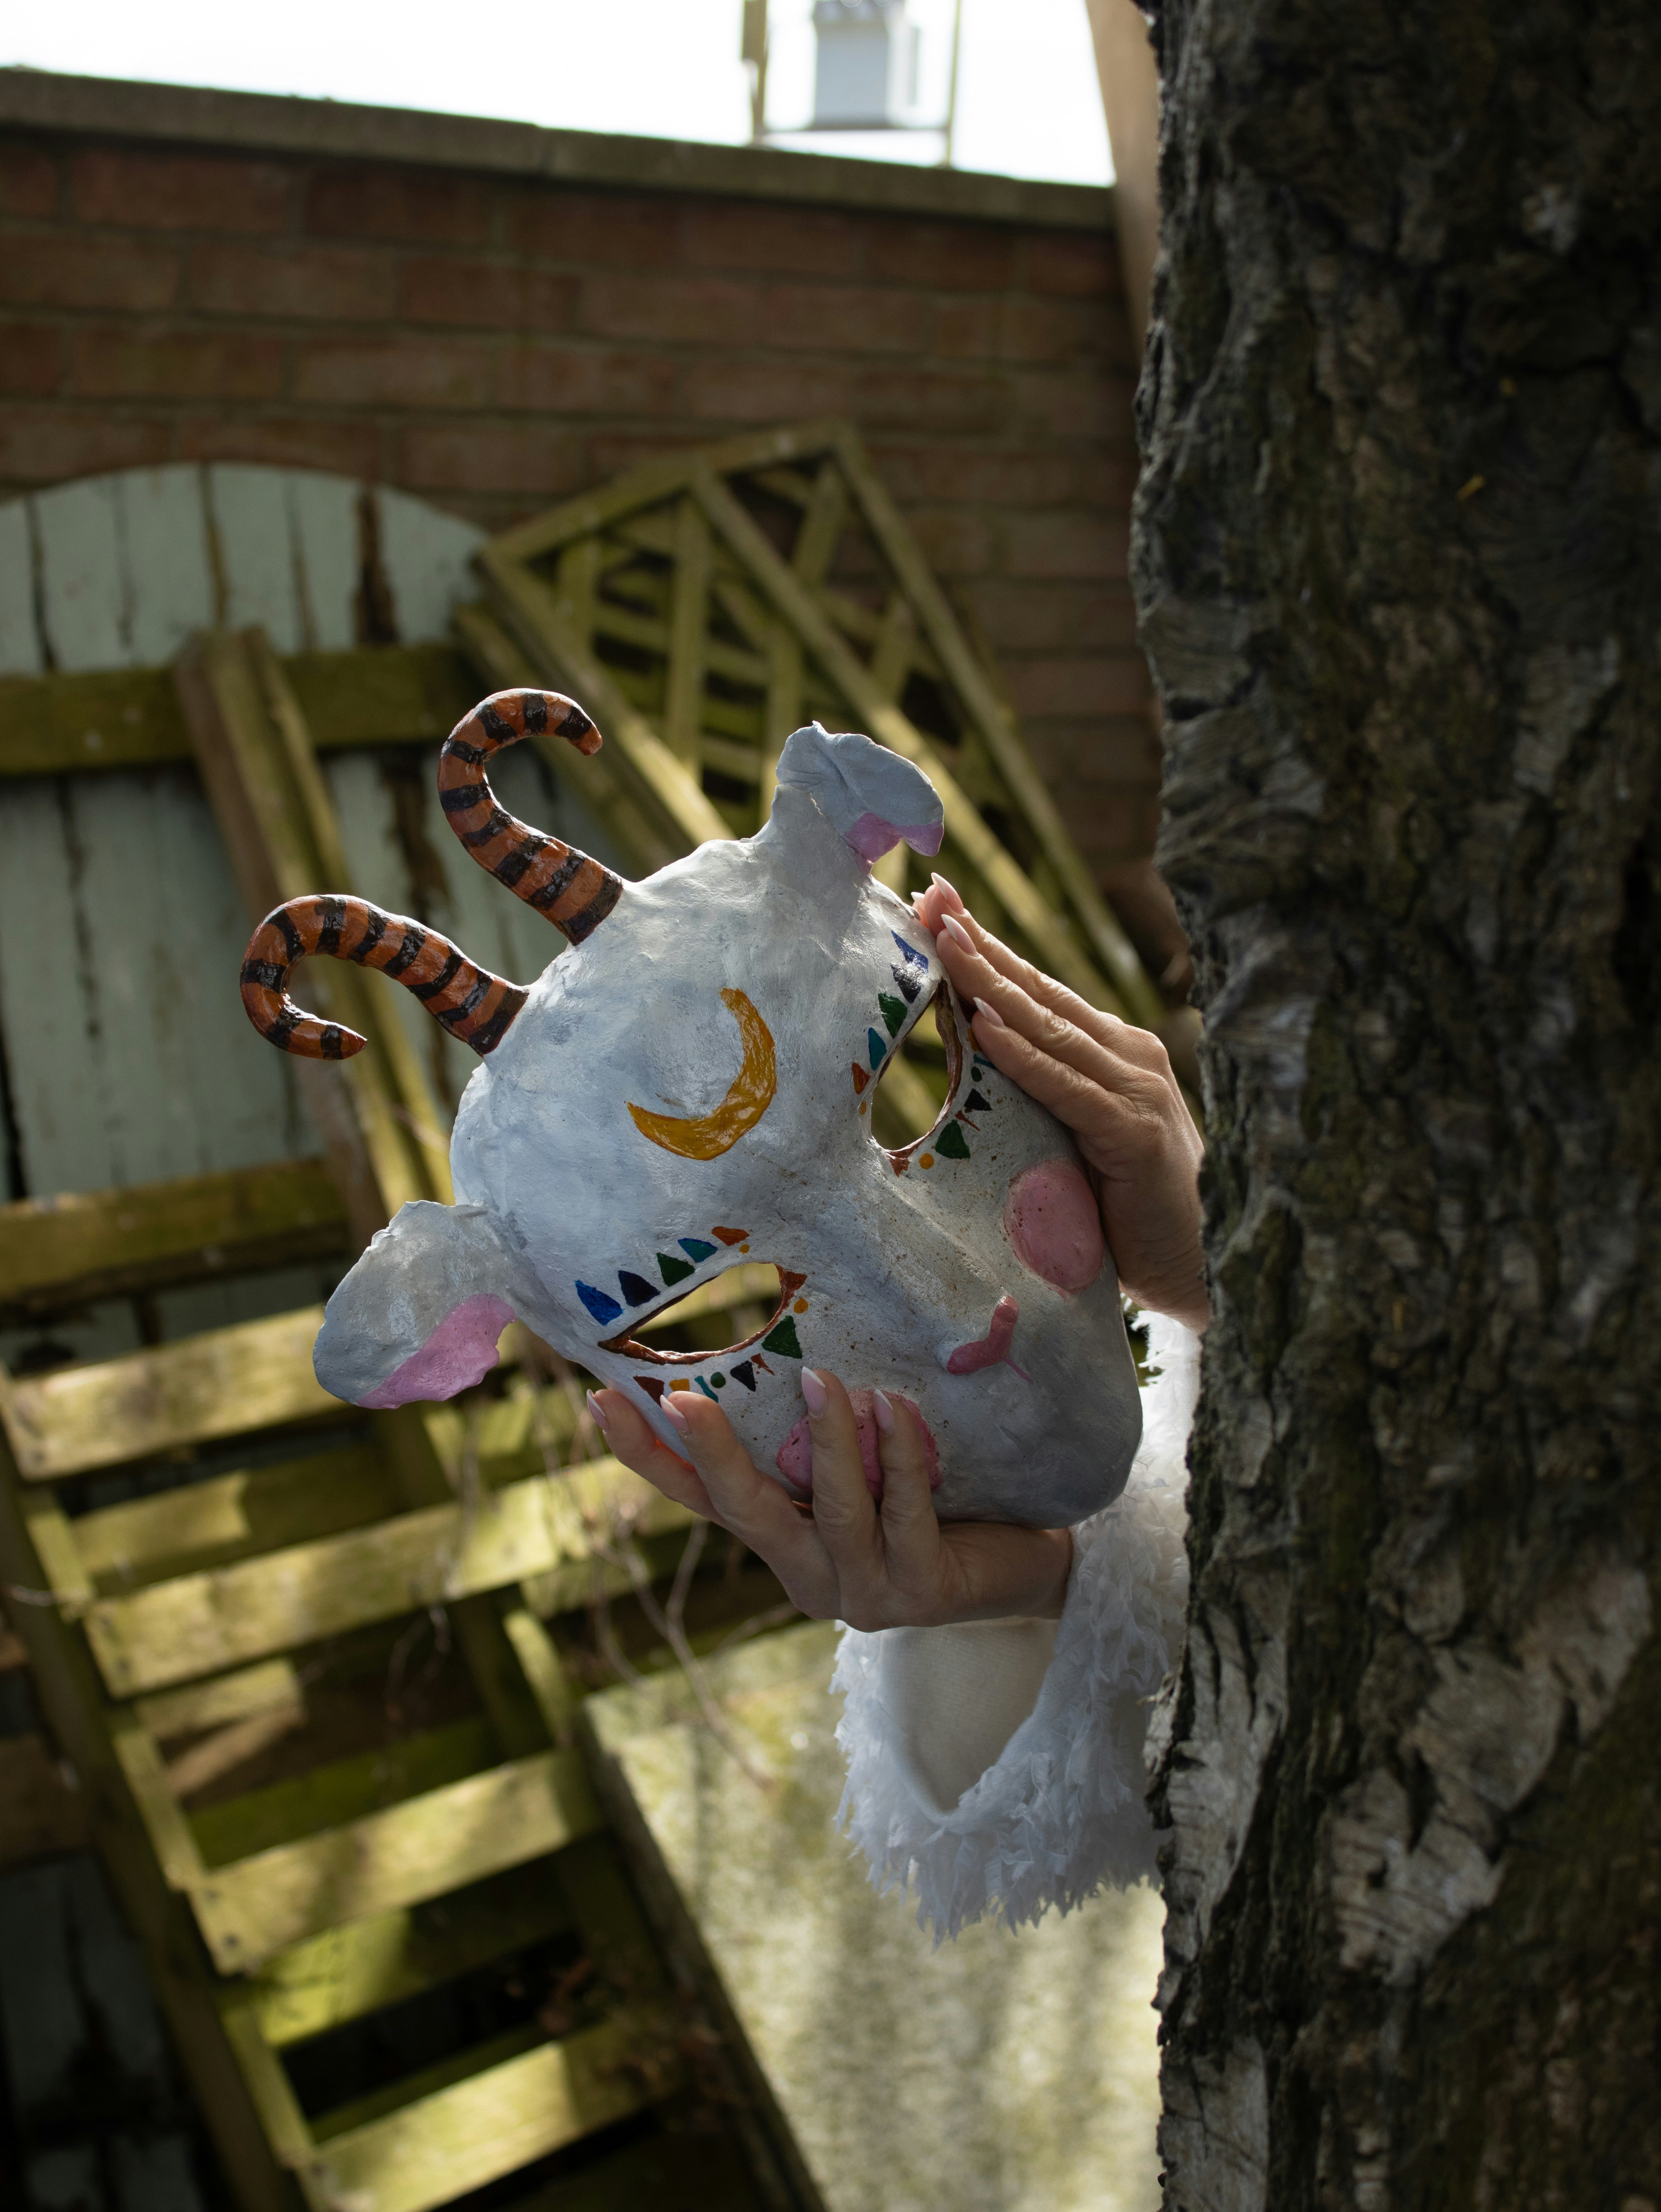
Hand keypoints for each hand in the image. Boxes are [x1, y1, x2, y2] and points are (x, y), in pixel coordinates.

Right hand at [588, 1369, 1072, 1629]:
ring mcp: (866, 1593)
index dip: (649, 1457)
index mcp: (785, 1546)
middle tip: (682, 1396)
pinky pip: (904, 1515)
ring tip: (822, 1377)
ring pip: (831, 1513)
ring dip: (826, 1442)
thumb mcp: (863, 1469)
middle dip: (712, 1454)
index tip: (600, 1401)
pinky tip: (895, 1407)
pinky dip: (898, 1457)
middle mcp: (812, 1577)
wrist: (1026, 1567)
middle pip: (744, 1515)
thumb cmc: (939, 1503)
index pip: (702, 1502)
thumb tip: (784, 1349)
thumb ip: (820, 1440)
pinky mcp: (924, 1592)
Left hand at [914, 874, 1208, 1330]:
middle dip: (981, 945)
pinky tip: (987, 1026)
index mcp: (1113, 1053)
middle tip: (931, 899)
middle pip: (1039, 994)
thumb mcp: (1074, 1137)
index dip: (987, 951)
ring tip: (945, 940)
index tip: (935, 908)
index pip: (1038, 993)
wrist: (1205, 1267)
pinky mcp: (1135, 1135)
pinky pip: (1066, 1089)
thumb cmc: (1129, 1211)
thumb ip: (1041, 1094)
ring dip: (992, 983)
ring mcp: (1137, 1091)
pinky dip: (1025, 1057)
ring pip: (1048, 1029)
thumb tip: (975, 1051)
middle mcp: (1129, 1057)